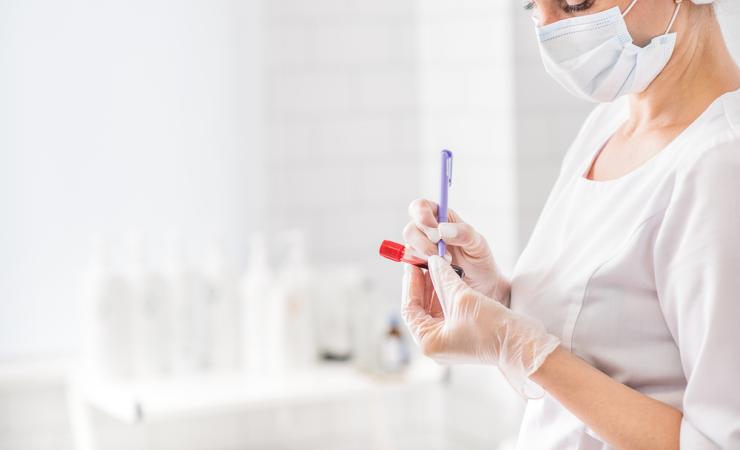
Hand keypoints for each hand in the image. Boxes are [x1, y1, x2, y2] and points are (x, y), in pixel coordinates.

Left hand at [401, 255, 559, 396]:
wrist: (521, 344)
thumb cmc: (490, 327)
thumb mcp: (462, 297)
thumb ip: (443, 278)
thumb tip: (433, 261)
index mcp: (428, 342)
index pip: (410, 308)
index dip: (410, 284)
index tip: (412, 265)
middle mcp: (436, 344)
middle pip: (421, 309)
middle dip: (424, 284)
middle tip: (424, 263)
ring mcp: (449, 342)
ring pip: (435, 309)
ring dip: (437, 288)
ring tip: (439, 267)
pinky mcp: (462, 336)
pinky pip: (448, 313)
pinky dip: (448, 296)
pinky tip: (452, 278)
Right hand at [403, 199, 509, 303]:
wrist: (481, 284)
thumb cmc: (479, 259)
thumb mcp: (478, 244)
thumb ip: (463, 232)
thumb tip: (442, 229)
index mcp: (441, 217)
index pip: (421, 207)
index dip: (422, 215)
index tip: (436, 231)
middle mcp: (427, 231)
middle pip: (410, 229)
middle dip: (425, 243)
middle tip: (443, 253)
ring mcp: (420, 248)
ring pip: (409, 247)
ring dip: (427, 256)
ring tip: (448, 263)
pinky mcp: (418, 265)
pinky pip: (411, 264)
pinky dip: (423, 267)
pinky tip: (439, 270)